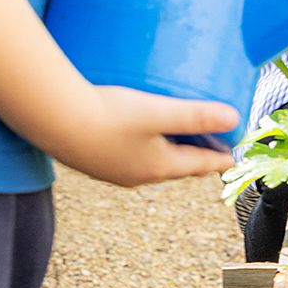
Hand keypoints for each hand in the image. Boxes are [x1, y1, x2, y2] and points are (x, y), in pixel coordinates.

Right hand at [44, 85, 240, 186]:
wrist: (52, 121)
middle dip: (197, 154)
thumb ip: (197, 115)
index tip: (234, 157)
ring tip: (181, 134)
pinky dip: (148, 145)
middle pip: (178, 164)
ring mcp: (115, 170)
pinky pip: (132, 155)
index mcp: (158, 166)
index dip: (220, 158)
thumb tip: (235, 118)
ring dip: (171, 149)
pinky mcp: (97, 159)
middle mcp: (137, 174)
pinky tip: (141, 133)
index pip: (199, 165)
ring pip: (153, 161)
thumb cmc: (108, 116)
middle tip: (213, 142)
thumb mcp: (159, 113)